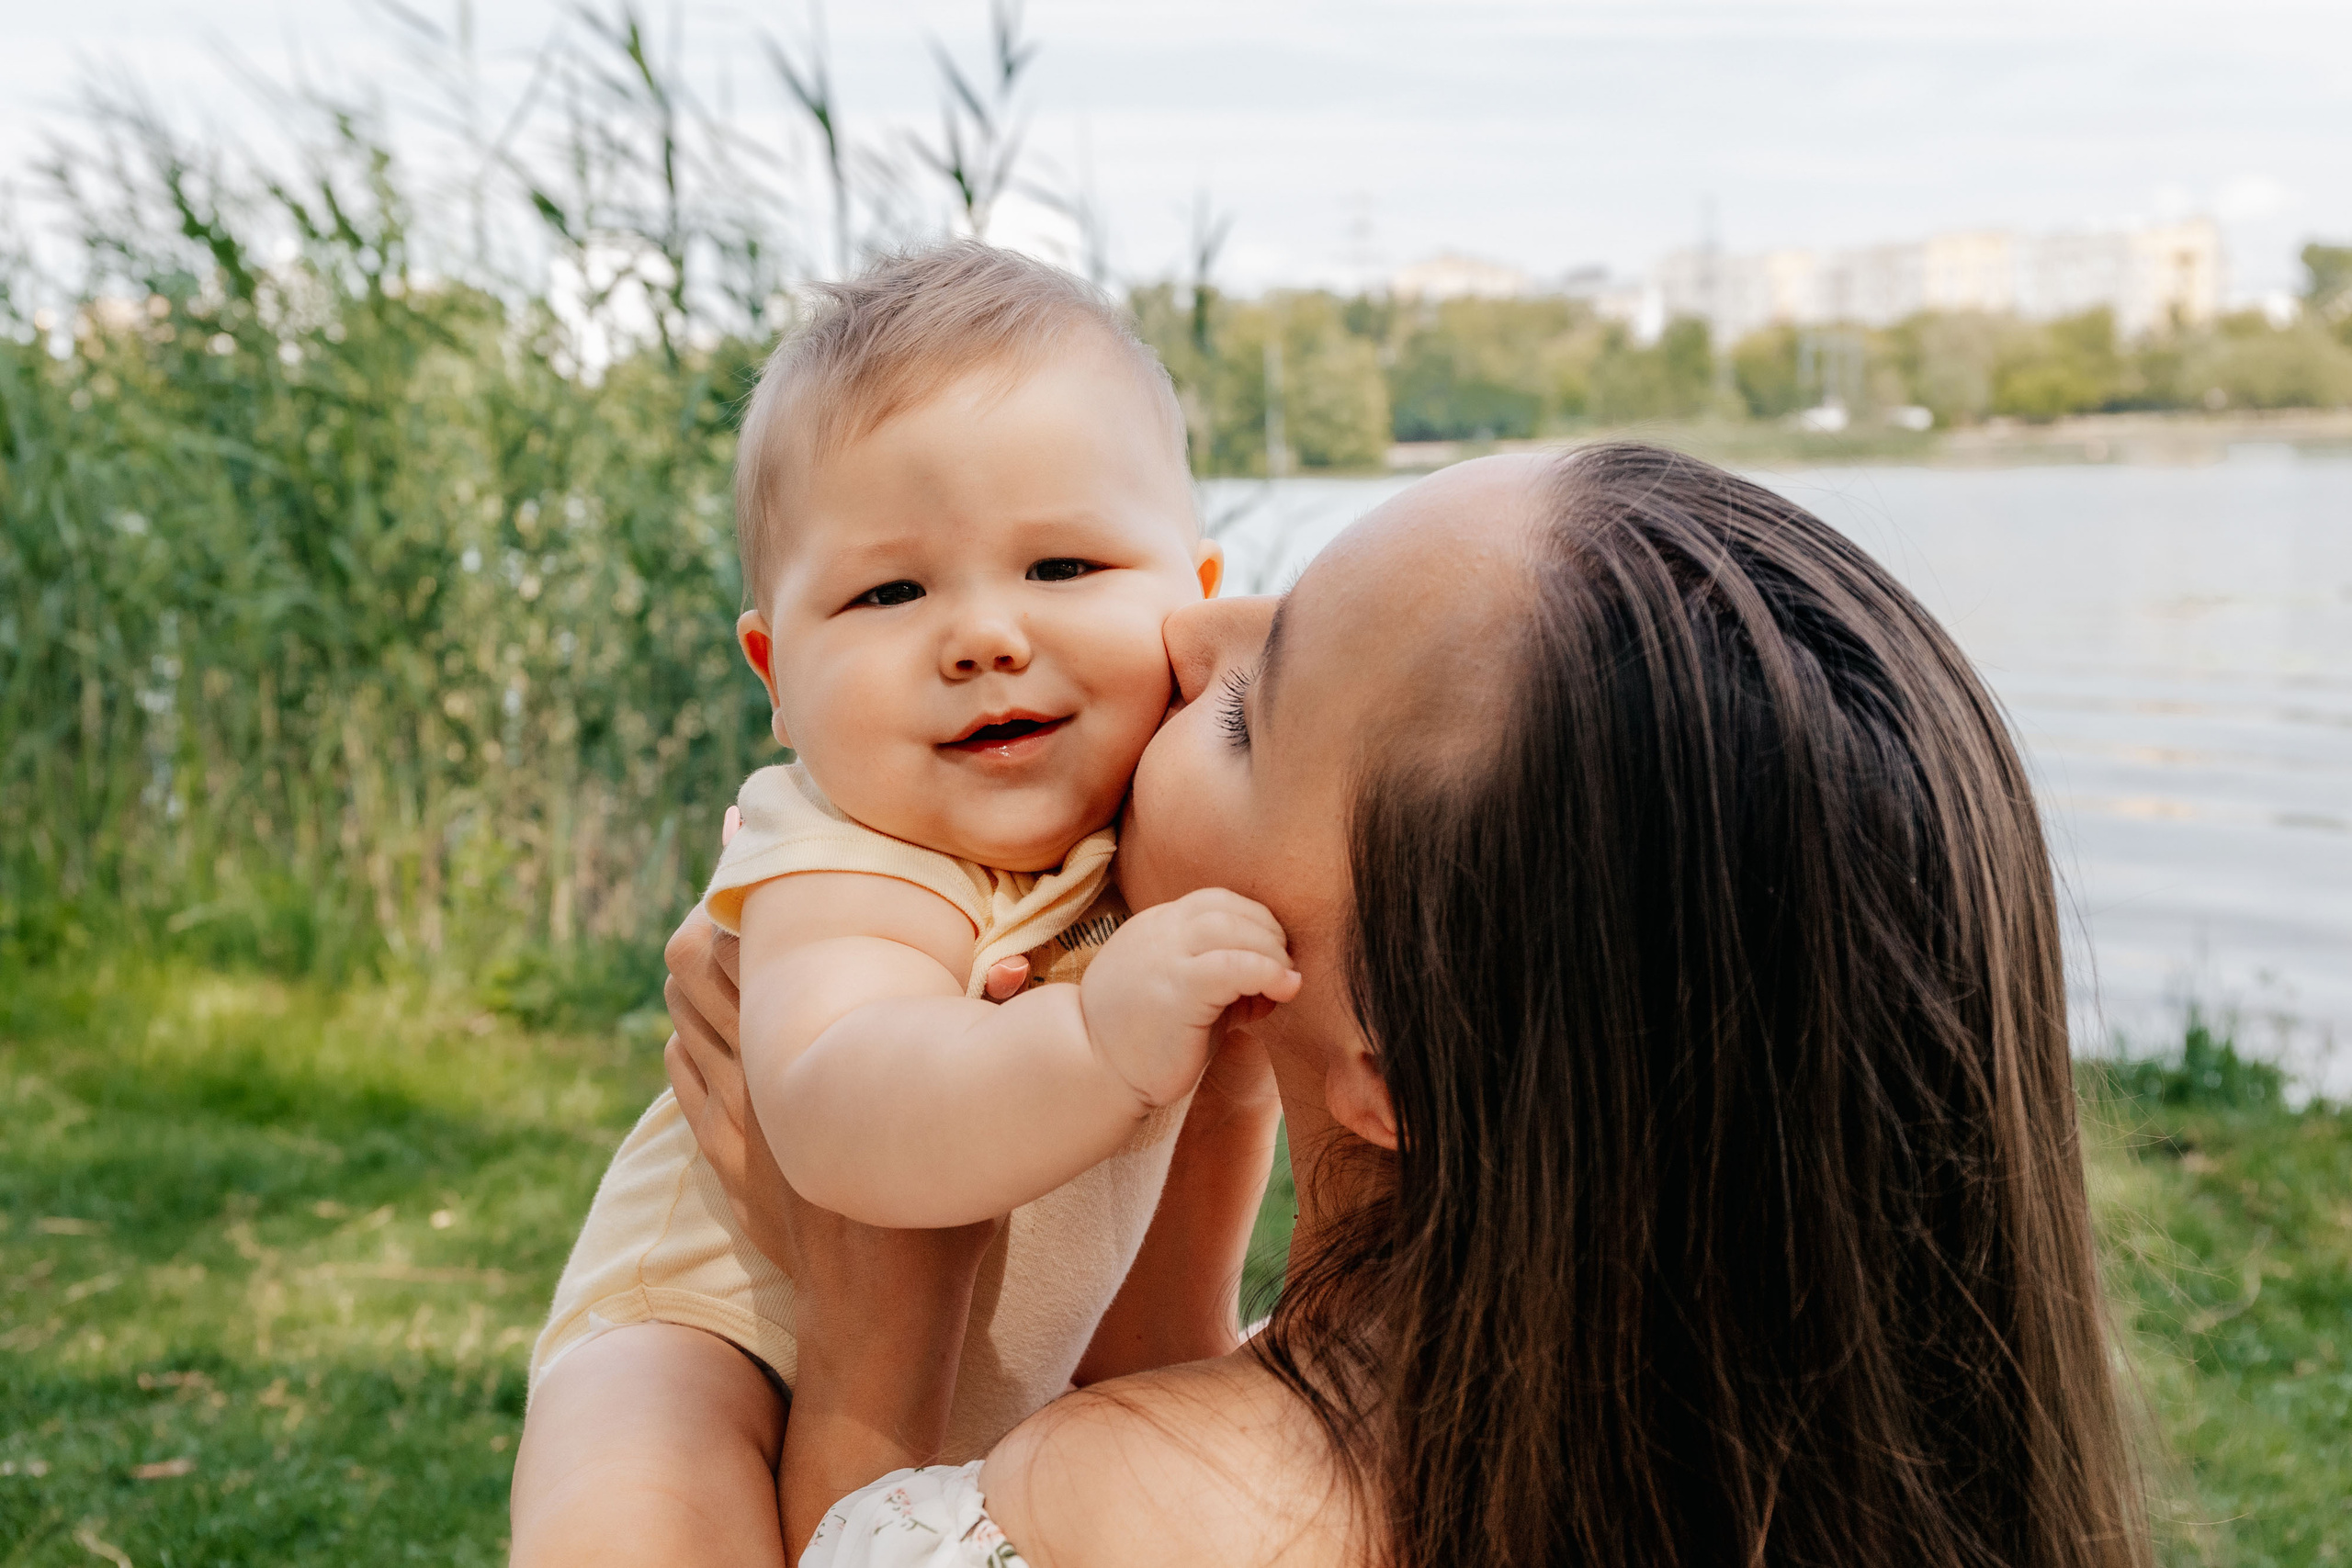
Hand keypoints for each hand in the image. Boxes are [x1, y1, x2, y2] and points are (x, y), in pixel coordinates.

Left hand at [662, 825, 999, 1553]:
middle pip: (695, 967)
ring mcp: (731, 1119)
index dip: (744, 883)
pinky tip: (710, 1032)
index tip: (757, 836)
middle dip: (715, 921)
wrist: (881, 1317)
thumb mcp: (975, 1114)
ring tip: (729, 949)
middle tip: (747, 889)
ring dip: (699, 980)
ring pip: (682, 1020)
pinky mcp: (723, 1159)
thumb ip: (988, 1036)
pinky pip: (682, 1077)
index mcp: (812, 1051)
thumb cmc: (948, 1214)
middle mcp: (757, 1074)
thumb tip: (1007, 969)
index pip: (744, 941)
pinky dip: (688, 1042)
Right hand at [1078, 887, 1300, 1108]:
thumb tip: (1281, 980)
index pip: (1215, 901)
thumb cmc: (1143, 1041)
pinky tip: (1284, 990)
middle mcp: (1158, 933)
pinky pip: (1234, 965)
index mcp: (1156, 927)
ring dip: (1272, 950)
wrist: (1093, 1072)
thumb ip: (1223, 977)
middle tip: (1285, 968)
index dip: (1253, 920)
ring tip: (1285, 980)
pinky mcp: (1178, 989)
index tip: (1271, 953)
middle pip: (1228, 907)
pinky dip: (1268, 971)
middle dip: (1269, 932)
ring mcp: (1165, 957)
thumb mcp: (1184, 995)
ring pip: (1232, 926)